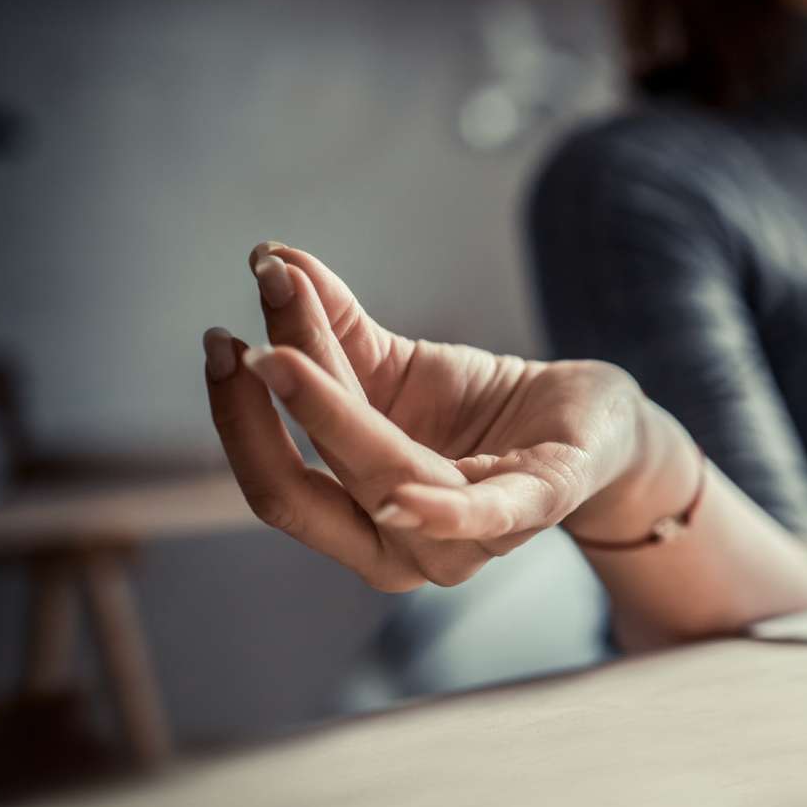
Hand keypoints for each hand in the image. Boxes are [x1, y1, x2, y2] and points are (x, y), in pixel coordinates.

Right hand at [202, 243, 694, 591]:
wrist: (587, 418)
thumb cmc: (480, 406)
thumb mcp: (396, 366)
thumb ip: (333, 328)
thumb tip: (268, 258)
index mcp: (356, 518)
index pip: (279, 476)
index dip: (240, 415)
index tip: (219, 339)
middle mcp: (400, 549)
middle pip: (310, 488)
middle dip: (274, 411)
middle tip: (244, 340)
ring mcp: (468, 539)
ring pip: (383, 480)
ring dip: (331, 415)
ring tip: (285, 352)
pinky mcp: (539, 501)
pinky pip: (487, 514)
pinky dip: (444, 513)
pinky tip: (405, 499)